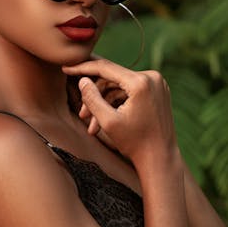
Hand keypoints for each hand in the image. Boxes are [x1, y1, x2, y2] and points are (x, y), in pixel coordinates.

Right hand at [62, 59, 177, 164]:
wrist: (161, 158)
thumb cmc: (135, 143)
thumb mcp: (108, 122)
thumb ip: (92, 98)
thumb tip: (82, 80)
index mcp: (141, 82)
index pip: (105, 68)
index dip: (83, 67)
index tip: (66, 68)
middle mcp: (152, 77)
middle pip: (112, 79)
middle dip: (95, 96)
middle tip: (82, 115)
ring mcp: (156, 83)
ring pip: (119, 87)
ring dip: (104, 103)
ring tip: (92, 125)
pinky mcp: (157, 91)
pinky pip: (129, 92)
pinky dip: (116, 104)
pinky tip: (105, 122)